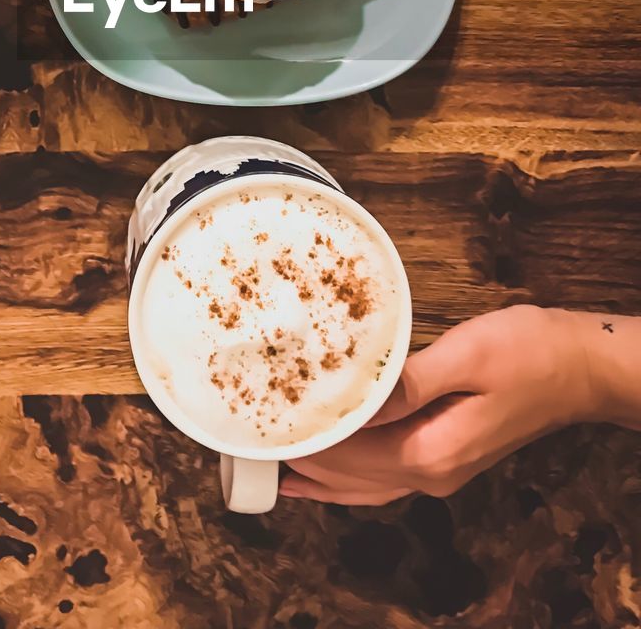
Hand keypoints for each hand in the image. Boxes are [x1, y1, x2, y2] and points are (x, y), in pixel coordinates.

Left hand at [281, 305, 597, 505]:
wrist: (579, 366)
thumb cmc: (526, 351)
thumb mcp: (464, 356)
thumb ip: (407, 385)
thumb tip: (355, 406)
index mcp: (431, 453)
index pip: (351, 458)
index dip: (308, 444)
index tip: (267, 426)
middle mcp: (433, 475)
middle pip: (354, 478)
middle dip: (308, 461)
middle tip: (259, 442)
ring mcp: (443, 472)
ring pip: (369, 486)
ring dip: (326, 476)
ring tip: (280, 467)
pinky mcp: (448, 457)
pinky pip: (387, 478)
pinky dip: (353, 478)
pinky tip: (333, 473)